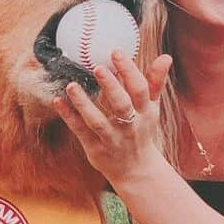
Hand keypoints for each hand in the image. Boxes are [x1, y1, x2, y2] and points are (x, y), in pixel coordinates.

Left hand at [52, 50, 171, 186]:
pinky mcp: (95, 149)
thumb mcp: (151, 108)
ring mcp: (111, 139)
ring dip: (83, 103)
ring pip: (97, 121)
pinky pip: (80, 131)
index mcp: (144, 112)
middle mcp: (129, 126)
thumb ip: (155, 82)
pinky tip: (58, 101)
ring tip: (71, 85)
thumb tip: (165, 56)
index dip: (129, 71)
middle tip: (97, 67)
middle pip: (121, 105)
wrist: (136, 171)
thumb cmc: (142, 131)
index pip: (140, 90)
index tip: (116, 52)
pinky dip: (69, 117)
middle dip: (110, 86)